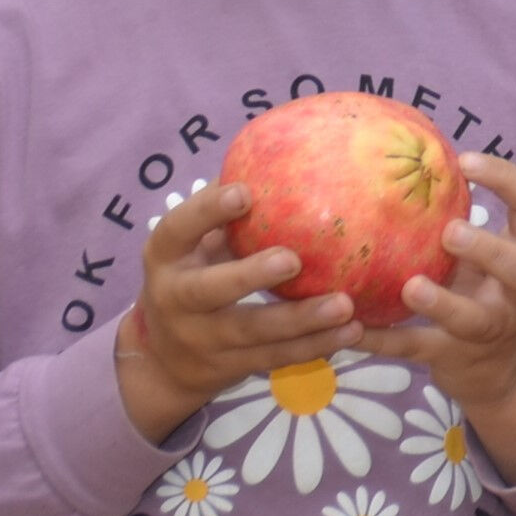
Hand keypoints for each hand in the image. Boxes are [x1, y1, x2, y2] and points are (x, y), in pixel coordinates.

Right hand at [114, 180, 358, 442]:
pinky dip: (313, 347)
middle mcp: (176, 298)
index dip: (207, 211)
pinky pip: (275, 357)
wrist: (164, 359)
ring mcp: (201, 338)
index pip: (178, 228)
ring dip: (301, 321)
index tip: (243, 193)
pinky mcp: (230, 366)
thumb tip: (278, 149)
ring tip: (345, 306)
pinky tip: (350, 332)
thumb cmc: (195, 273)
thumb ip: (227, 208)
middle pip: (209, 290)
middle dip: (250, 276)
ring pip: (252, 332)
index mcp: (167, 255)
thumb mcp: (197, 241)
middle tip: (294, 259)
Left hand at [361, 154, 515, 406]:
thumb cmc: (485, 292)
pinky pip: (416, 348)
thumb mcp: (487, 257)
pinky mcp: (454, 358)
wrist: (503, 372)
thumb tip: (400, 158)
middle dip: (487, 249)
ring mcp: (488, 329)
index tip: (464, 162)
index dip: (507, 179)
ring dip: (442, 303)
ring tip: (410, 287)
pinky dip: (383, 341)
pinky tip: (350, 332)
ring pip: (471, 318)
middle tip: (450, 231)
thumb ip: (461, 220)